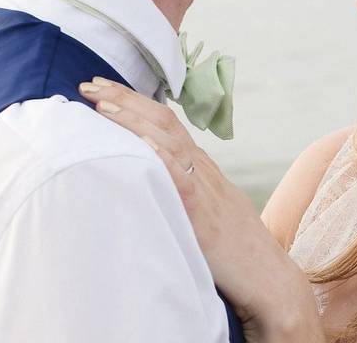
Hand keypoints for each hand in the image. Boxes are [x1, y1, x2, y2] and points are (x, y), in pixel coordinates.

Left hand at [78, 77, 323, 341]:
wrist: (266, 274)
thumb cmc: (232, 247)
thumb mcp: (203, 207)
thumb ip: (179, 188)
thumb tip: (143, 178)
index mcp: (199, 165)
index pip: (163, 121)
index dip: (133, 101)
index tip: (102, 89)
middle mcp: (200, 167)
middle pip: (162, 120)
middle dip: (125, 98)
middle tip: (90, 83)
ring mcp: (203, 187)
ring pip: (168, 140)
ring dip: (133, 119)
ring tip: (103, 104)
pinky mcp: (202, 214)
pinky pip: (181, 178)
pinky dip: (160, 157)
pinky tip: (140, 144)